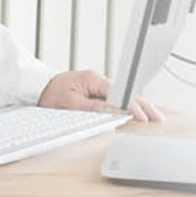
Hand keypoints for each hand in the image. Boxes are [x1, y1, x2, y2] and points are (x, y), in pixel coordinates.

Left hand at [37, 70, 162, 121]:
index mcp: (93, 79)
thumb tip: (114, 111)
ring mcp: (98, 85)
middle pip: (126, 93)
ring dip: (138, 105)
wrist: (38, 88)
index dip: (132, 105)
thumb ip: (93, 108)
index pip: (119, 92)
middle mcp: (98, 80)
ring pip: (123, 95)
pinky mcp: (97, 90)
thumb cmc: (51, 94)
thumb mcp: (71, 104)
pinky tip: (138, 111)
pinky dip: (128, 105)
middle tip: (157, 117)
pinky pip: (116, 97)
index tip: (142, 116)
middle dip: (142, 105)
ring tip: (153, 116)